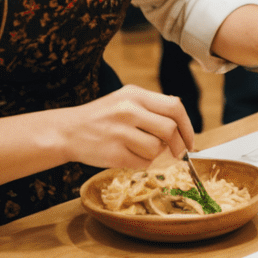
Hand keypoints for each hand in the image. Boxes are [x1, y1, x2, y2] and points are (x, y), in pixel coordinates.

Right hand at [55, 86, 194, 167]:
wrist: (66, 131)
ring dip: (155, 154)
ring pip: (157, 148)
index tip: (191, 140)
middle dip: (178, 144)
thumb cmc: (102, 117)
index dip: (188, 126)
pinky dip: (142, 163)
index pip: (175, 107)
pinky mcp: (113, 153)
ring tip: (139, 149)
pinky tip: (128, 156)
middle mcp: (128, 110)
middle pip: (169, 128)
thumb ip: (153, 107)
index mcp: (135, 94)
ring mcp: (119, 131)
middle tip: (177, 152)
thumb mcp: (126, 100)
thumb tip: (183, 122)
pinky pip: (143, 162)